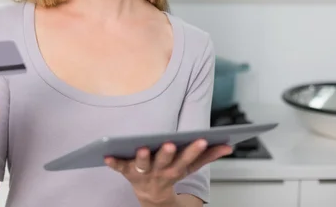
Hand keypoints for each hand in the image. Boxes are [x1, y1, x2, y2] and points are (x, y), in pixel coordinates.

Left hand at [104, 140, 232, 202]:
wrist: (152, 195)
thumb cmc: (171, 173)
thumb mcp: (191, 167)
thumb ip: (208, 156)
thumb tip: (229, 146)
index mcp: (176, 169)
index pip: (188, 159)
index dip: (195, 150)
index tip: (202, 139)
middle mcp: (160, 173)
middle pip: (165, 163)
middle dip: (168, 154)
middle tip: (170, 144)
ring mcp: (143, 174)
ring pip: (142, 166)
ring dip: (142, 158)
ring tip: (141, 147)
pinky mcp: (127, 173)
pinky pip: (118, 167)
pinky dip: (112, 163)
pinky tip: (106, 156)